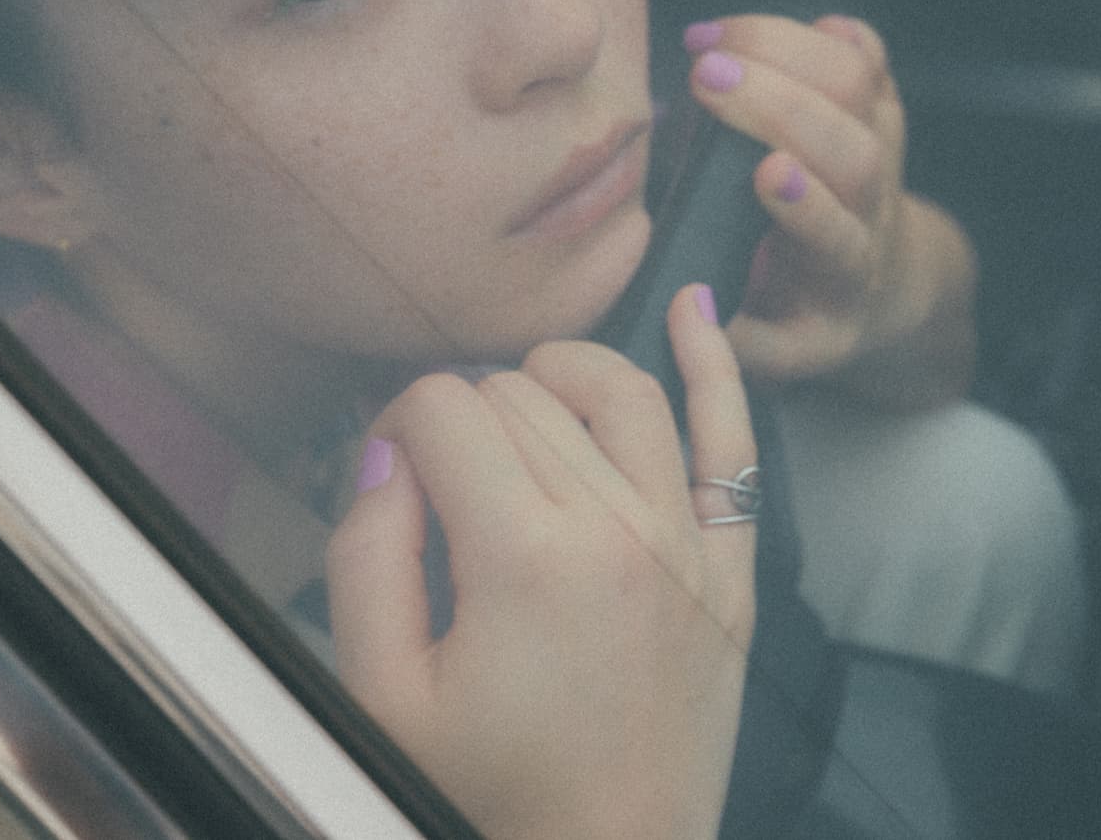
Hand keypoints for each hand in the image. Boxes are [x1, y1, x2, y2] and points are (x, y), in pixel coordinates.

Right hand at [326, 285, 756, 839]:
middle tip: (440, 481)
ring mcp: (686, 544)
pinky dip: (718, 368)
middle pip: (520, 393)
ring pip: (618, 388)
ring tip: (520, 399)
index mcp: (522, 557)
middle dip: (462, 415)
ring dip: (557, 374)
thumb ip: (366, 555)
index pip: (443, 410)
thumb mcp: (381, 692)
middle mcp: (615, 529)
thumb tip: (385, 453)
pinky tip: (698, 309)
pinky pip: (734, 444)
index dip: (395, 422)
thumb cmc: (490, 794)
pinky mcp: (730, 569)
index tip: (390, 476)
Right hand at [684, 14, 974, 404]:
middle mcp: (871, 208)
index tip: (768, 172)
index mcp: (842, 274)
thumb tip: (685, 304)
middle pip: (849, 148)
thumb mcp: (774, 351)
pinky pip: (869, 58)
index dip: (806, 204)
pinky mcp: (881, 108)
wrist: (879, 286)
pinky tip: (759, 29)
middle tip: (707, 76)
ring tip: (709, 41)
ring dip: (783, 51)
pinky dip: (826, 33)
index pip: (836, 234)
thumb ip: (736, 336)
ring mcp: (884, 150)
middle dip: (780, 104)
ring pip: (858, 87)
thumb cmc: (803, 316)